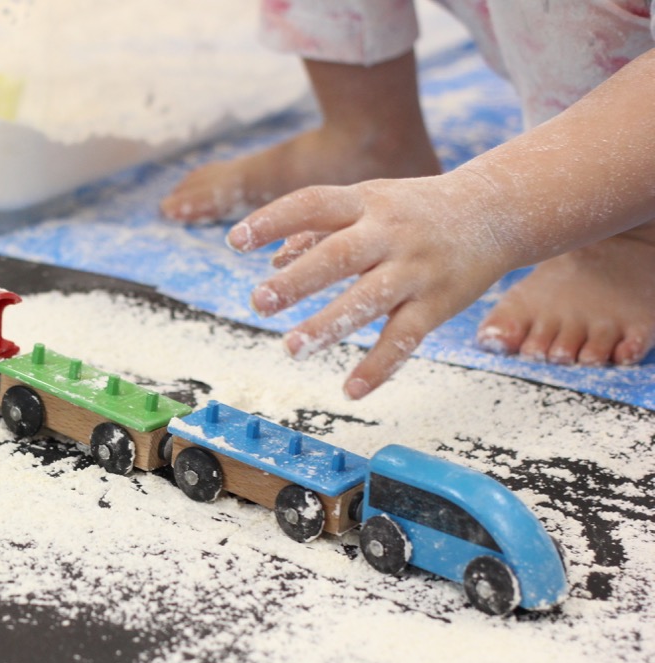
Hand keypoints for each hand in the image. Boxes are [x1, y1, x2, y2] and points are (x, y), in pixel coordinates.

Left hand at [227, 174, 505, 398]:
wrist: (498, 210)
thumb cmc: (415, 209)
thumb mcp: (368, 203)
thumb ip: (319, 228)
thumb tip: (271, 258)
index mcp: (366, 202)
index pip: (312, 204)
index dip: (272, 220)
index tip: (235, 240)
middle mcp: (389, 233)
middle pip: (339, 255)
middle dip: (298, 280)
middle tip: (260, 301)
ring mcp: (415, 269)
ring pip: (370, 299)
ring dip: (330, 325)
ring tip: (293, 348)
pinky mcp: (438, 304)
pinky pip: (405, 337)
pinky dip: (380, 366)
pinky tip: (352, 389)